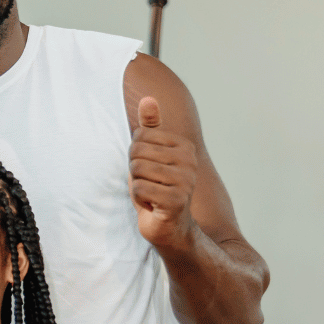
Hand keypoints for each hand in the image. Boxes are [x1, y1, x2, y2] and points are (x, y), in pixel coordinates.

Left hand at [128, 96, 197, 248]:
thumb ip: (149, 128)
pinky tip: (153, 205)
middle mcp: (188, 160)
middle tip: (149, 184)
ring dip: (137, 186)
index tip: (149, 170)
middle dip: (135, 172)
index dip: (135, 156)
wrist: (169, 225)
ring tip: (151, 194)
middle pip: (136, 153)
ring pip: (137, 170)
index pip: (139, 136)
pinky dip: (139, 199)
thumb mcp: (150, 155)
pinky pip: (139, 189)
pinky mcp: (176, 199)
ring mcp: (185, 180)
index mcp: (183, 146)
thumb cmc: (157, 188)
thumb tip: (147, 98)